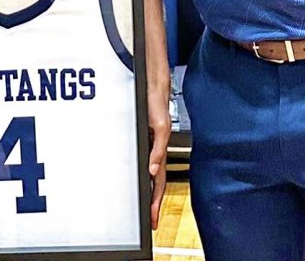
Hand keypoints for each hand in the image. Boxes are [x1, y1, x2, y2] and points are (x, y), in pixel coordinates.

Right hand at [147, 79, 171, 228]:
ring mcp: (159, 138)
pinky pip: (157, 148)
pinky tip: (151, 172)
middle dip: (155, 203)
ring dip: (155, 189)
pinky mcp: (159, 127)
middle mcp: (159, 147)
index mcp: (154, 150)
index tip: (151, 217)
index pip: (155, 181)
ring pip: (158, 170)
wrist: (155, 83)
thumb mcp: (144, 127)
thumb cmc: (148, 103)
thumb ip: (149, 147)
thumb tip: (149, 169)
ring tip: (151, 207)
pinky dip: (154, 161)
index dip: (154, 200)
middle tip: (151, 220)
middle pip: (158, 181)